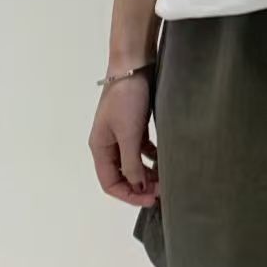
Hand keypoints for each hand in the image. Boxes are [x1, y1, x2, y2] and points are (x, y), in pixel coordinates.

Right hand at [88, 72, 158, 206]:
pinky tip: (166, 158)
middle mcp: (108, 144)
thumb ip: (131, 162)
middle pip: (122, 175)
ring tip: (167, 178)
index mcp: (99, 148)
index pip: (110, 183)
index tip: (152, 200)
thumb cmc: (127, 99)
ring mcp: (122, 134)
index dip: (129, 195)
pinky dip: (153, 156)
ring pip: (134, 162)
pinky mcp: (135, 124)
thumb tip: (137, 187)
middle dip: (141, 185)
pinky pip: (143, 148)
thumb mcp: (129, 133)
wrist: (134, 66)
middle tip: (164, 191)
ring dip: (148, 172)